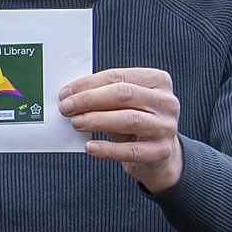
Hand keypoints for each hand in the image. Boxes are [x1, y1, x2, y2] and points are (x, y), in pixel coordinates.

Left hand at [60, 65, 182, 192]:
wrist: (157, 154)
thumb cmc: (135, 123)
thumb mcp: (123, 105)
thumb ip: (103, 97)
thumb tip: (70, 97)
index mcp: (157, 81)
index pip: (118, 77)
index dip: (88, 84)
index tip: (65, 93)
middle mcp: (166, 102)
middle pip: (124, 94)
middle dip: (90, 100)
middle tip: (66, 108)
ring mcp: (166, 127)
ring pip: (129, 119)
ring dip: (97, 120)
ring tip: (76, 123)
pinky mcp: (160, 151)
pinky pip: (130, 150)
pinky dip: (107, 149)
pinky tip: (90, 147)